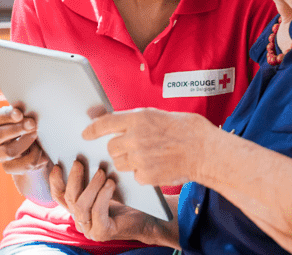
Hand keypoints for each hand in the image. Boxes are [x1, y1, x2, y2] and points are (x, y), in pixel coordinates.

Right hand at [0, 105, 48, 174]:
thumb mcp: (31, 117)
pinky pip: (18, 166)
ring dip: (25, 144)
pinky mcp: (9, 167)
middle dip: (17, 129)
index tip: (20, 114)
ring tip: (37, 137)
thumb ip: (27, 113)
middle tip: (33, 124)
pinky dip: (33, 158)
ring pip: (8, 152)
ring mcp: (0, 153)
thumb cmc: (34, 125)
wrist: (41, 147)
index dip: (6, 116)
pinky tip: (41, 152)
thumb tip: (29, 111)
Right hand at [48, 162, 172, 245]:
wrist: (146, 218)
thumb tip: (84, 155)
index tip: (57, 165)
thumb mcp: (106, 185)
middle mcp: (80, 220)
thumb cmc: (126, 199)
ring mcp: (90, 229)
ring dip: (91, 185)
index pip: (59, 196)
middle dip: (73, 179)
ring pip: (81, 205)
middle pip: (69, 198)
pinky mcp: (102, 232)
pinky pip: (97, 212)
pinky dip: (103, 195)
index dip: (55, 181)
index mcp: (78, 209)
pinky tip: (111, 183)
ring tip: (102, 172)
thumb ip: (93, 177)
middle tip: (79, 162)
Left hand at [83, 108, 212, 186]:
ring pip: (120, 163)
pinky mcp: (146, 176)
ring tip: (147, 157)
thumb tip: (111, 121)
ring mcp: (140, 158)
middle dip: (118, 148)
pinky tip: (156, 166)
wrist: (206, 151)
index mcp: (139, 117)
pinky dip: (142, 174)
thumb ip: (134, 119)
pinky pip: (134, 176)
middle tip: (133, 147)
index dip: (92, 129)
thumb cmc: (186, 130)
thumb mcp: (158, 115)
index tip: (85, 133)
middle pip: (111, 147)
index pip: (105, 122)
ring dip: (128, 162)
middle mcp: (136, 137)